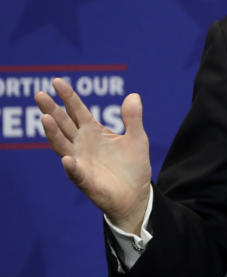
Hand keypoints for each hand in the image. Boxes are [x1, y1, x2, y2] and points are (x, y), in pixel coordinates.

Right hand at [35, 77, 151, 232]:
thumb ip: (132, 118)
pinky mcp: (86, 181)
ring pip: (63, 146)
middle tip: (39, 95)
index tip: (57, 81)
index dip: (68, 97)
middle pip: (63, 124)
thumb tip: (133, 95)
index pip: (77, 111)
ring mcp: (81, 162)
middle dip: (51, 110)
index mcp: (94, 132)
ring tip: (46, 119)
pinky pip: (76, 173)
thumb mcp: (137, 138)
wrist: (136, 194)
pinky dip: (71, 166)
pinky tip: (67, 159)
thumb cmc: (133, 165)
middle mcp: (82, 145)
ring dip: (54, 134)